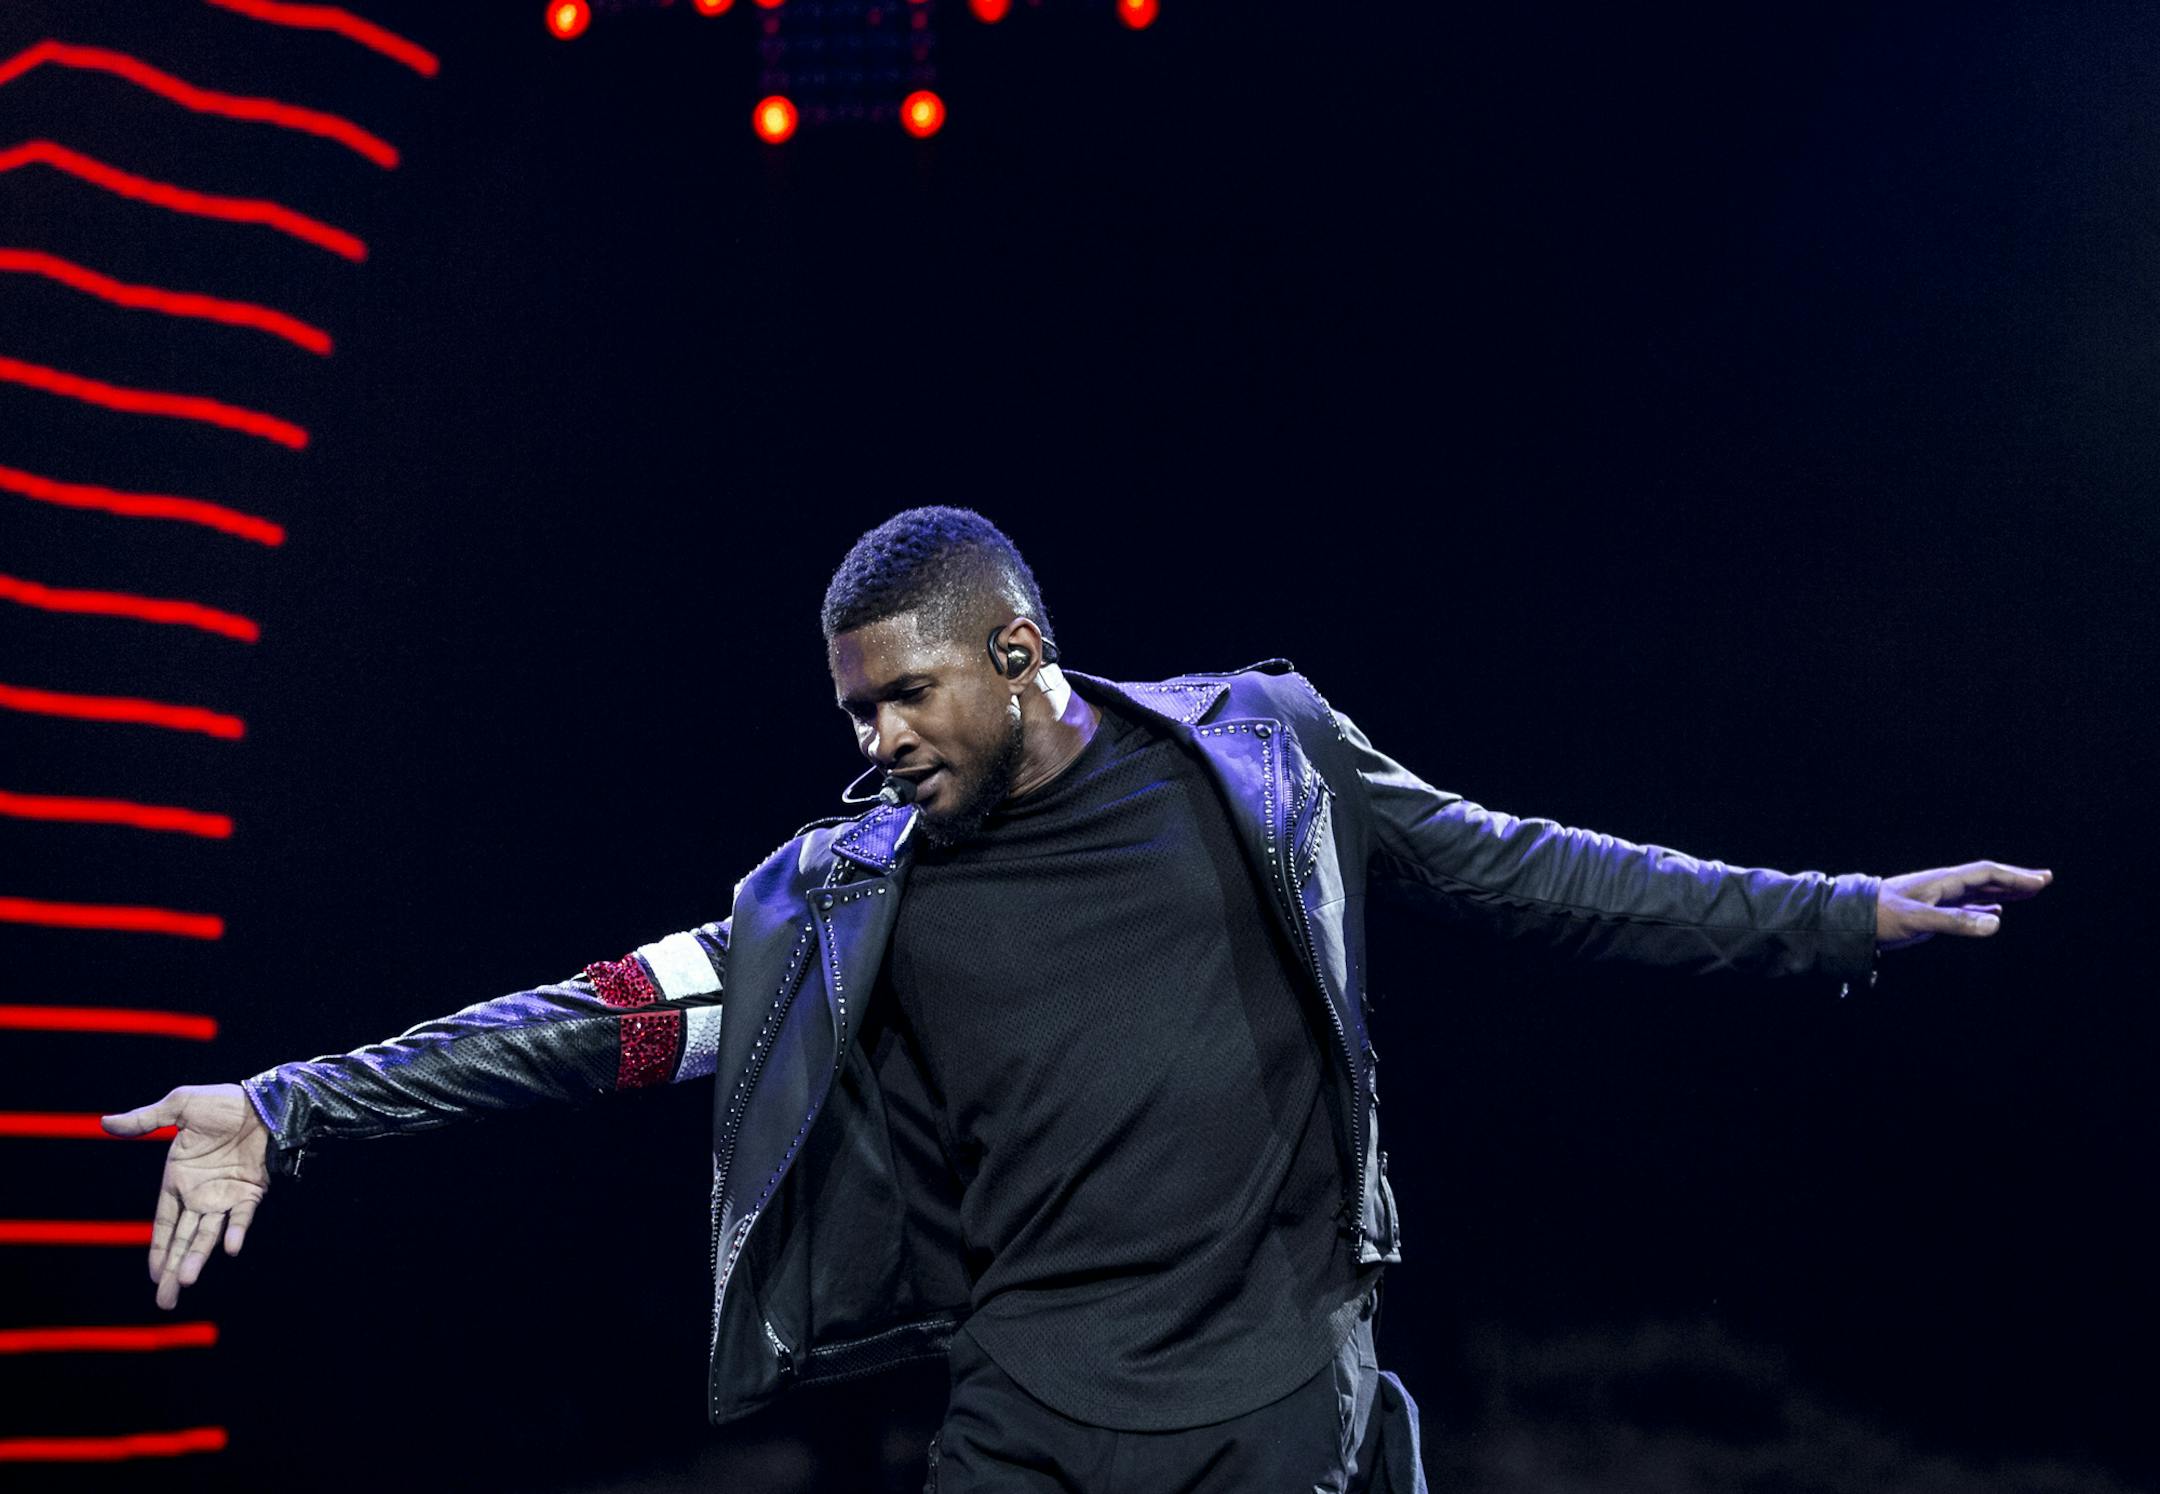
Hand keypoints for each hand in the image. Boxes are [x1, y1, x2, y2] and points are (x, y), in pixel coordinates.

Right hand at [101, 1084, 269, 1309]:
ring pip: (208, 1235)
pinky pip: (241, 1217)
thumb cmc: (223, 1102)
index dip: (159, 1249)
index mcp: (179, 1179)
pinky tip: (230, 1248)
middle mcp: (201, 1194)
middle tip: (165, 1302)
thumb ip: (146, 1120)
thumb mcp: (180, 1105)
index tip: (154, 1275)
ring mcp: (226, 1195)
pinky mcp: (252, 1191)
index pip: (165, 1223)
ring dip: (198, 1258)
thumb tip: (104, 1123)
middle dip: (174, 1269)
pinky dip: (235, 1231)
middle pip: (183, 1239)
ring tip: (187, 1282)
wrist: (265, 1100)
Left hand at [1875, 861, 2052, 950]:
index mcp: (1943, 881)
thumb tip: (1997, 922)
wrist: (1852, 921)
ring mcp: (1938, 898)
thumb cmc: (1881, 917)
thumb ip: (1956, 922)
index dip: (2015, 877)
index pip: (1986, 873)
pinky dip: (1985, 908)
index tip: (2041, 881)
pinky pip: (1966, 906)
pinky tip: (1995, 913)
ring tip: (2029, 892)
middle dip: (2016, 879)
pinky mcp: (1931, 911)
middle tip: (2045, 880)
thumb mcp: (1919, 919)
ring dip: (2005, 892)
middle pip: (1987, 879)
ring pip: (1979, 892)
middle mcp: (1944, 886)